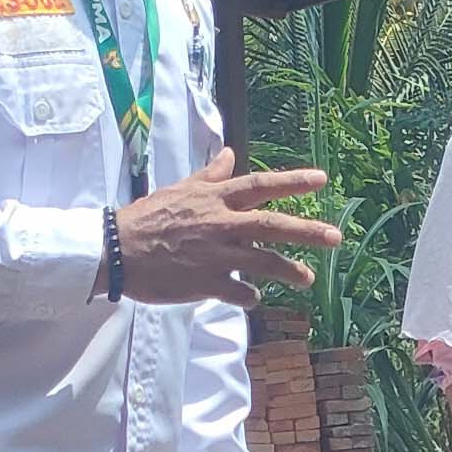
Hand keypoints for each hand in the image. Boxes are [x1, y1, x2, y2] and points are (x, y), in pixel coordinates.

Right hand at [119, 151, 339, 309]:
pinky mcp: (206, 284)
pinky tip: (254, 298)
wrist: (116, 251)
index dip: (293, 181)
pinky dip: (250, 297)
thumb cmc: (146, 217)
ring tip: (308, 277)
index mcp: (214, 199)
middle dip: (308, 231)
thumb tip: (229, 153)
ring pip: (264, 262)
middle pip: (273, 225)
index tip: (321, 179)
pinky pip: (240, 293)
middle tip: (335, 238)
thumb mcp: (179, 189)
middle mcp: (221, 225)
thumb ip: (210, 175)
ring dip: (290, 271)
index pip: (260, 185)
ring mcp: (216, 256)